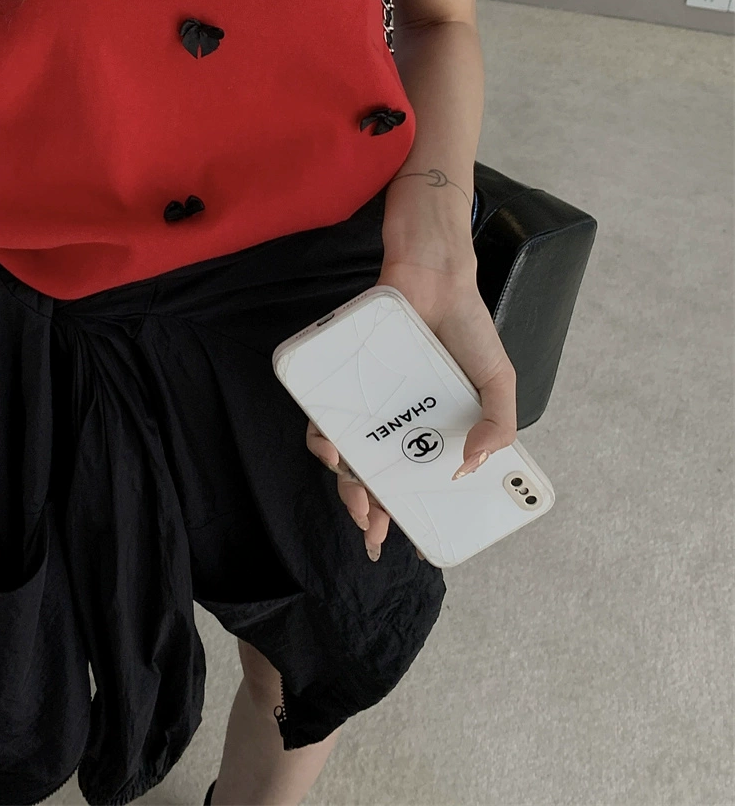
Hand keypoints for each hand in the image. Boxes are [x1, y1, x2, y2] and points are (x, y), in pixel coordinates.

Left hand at [305, 255, 517, 562]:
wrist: (433, 276)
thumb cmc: (467, 329)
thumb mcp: (499, 381)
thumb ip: (497, 426)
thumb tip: (468, 469)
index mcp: (436, 429)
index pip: (421, 481)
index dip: (414, 515)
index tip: (414, 545)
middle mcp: (400, 421)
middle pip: (380, 476)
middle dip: (373, 512)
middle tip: (374, 532)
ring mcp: (372, 403)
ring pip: (350, 454)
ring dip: (346, 483)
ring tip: (354, 497)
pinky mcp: (348, 380)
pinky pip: (327, 414)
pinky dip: (323, 436)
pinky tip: (329, 445)